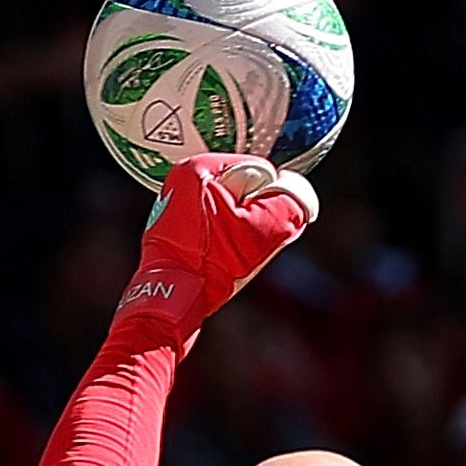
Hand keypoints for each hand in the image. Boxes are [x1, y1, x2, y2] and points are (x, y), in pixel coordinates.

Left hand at [113, 153, 318, 340]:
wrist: (172, 298)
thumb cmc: (213, 263)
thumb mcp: (265, 230)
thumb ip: (292, 201)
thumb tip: (295, 186)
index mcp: (199, 167)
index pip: (259, 171)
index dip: (267, 201)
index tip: (253, 225)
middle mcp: (181, 176)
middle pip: (243, 187)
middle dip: (251, 214)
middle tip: (240, 241)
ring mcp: (173, 199)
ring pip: (229, 205)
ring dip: (237, 226)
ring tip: (224, 250)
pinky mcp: (171, 221)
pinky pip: (211, 219)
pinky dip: (219, 235)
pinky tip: (213, 255)